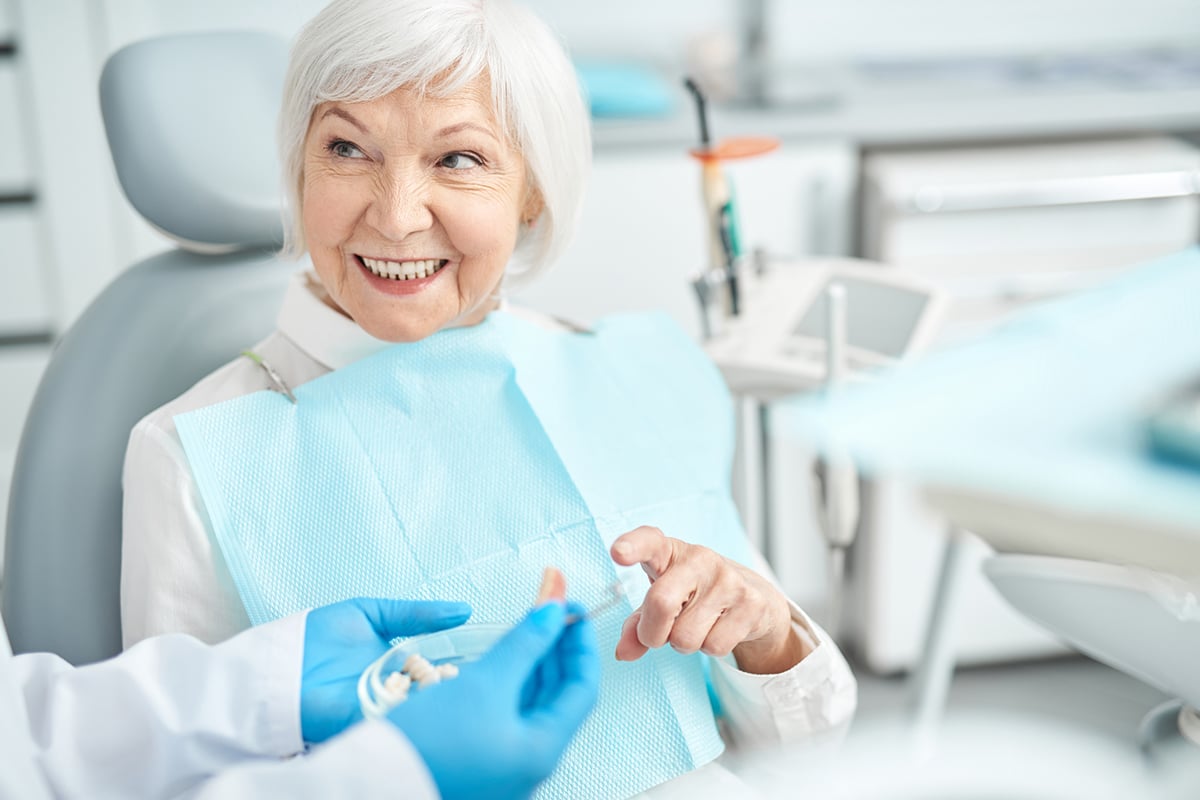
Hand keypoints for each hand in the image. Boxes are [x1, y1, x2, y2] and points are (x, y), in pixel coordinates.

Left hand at [302, 597, 471, 742]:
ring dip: (436, 696)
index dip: (461, 663)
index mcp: (399, 666)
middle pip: (435, 691)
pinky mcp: (368, 722)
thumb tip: (464, 610)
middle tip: (478, 671)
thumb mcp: (374, 613)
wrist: (279, 663)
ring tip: (460, 682)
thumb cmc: (318, 637)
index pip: (438, 668)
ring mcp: (384, 708)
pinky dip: (412, 709)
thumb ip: (416, 613)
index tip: (485, 654)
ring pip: (421, 706)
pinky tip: (427, 696)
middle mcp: (395, 690)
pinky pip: (398, 719)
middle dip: (454, 683)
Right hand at [388, 602, 599, 799]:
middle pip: (558, 697)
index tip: (573, 609)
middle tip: (549, 609)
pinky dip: (511, 683)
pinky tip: (502, 658)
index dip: (580, 644)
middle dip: (555, 649)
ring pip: (532, 706)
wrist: (369, 782)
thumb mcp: (483, 682)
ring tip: (527, 625)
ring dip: (532, 664)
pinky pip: (508, 716)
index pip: (582, 689)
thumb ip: (524, 644)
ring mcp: (505, 768)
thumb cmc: (428, 739)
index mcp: (541, 751)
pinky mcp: (480, 763)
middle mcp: (529, 764)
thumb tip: (554, 611)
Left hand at [611, 526, 805, 673]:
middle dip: (652, 634)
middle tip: (659, 633)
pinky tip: (719, 628)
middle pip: (661, 603)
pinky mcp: (751, 603)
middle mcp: (700, 558)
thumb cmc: (694, 594)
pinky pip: (714, 646)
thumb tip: (623, 652)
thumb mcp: (662, 599)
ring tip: (698, 624)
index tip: (618, 552)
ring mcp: (728, 580)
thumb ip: (637, 624)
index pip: (649, 541)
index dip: (633, 546)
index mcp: (669, 552)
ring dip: (685, 643)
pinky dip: (710, 647)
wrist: (753, 596)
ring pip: (686, 637)